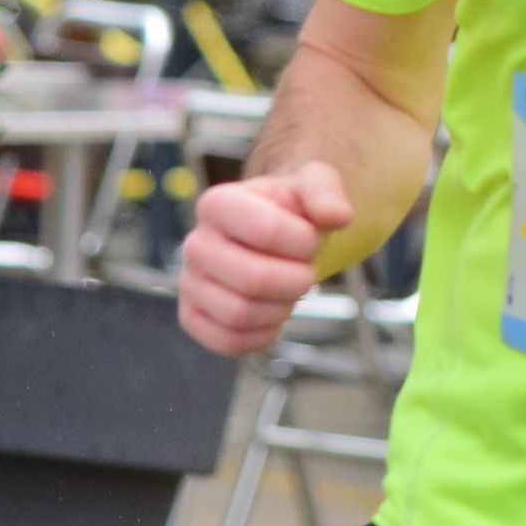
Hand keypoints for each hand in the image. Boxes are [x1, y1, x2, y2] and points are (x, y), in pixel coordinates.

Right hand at [177, 162, 352, 357]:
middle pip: (253, 278)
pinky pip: (227, 341)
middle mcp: (195, 243)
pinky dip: (261, 335)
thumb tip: (336, 217)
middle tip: (307, 272)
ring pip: (239, 314)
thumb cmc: (292, 209)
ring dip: (281, 309)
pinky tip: (273, 316)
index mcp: (218, 203)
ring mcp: (190, 282)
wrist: (274, 232)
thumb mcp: (314, 184)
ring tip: (288, 291)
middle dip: (296, 281)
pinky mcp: (192, 316)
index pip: (267, 230)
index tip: (313, 240)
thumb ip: (326, 192)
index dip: (304, 243)